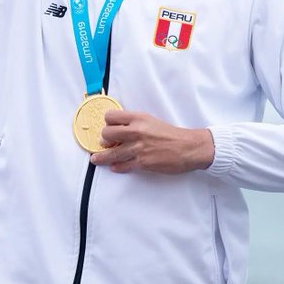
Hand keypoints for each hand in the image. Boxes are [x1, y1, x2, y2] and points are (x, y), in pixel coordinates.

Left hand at [90, 110, 213, 174]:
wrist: (187, 147)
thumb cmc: (171, 134)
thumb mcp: (151, 121)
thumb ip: (135, 123)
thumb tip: (119, 129)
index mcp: (138, 118)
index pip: (111, 116)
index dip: (107, 122)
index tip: (107, 127)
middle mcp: (136, 131)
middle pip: (106, 134)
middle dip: (104, 139)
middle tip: (105, 143)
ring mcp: (138, 148)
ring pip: (111, 153)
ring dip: (101, 157)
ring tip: (96, 159)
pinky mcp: (142, 163)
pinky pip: (122, 165)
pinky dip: (116, 167)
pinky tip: (114, 167)